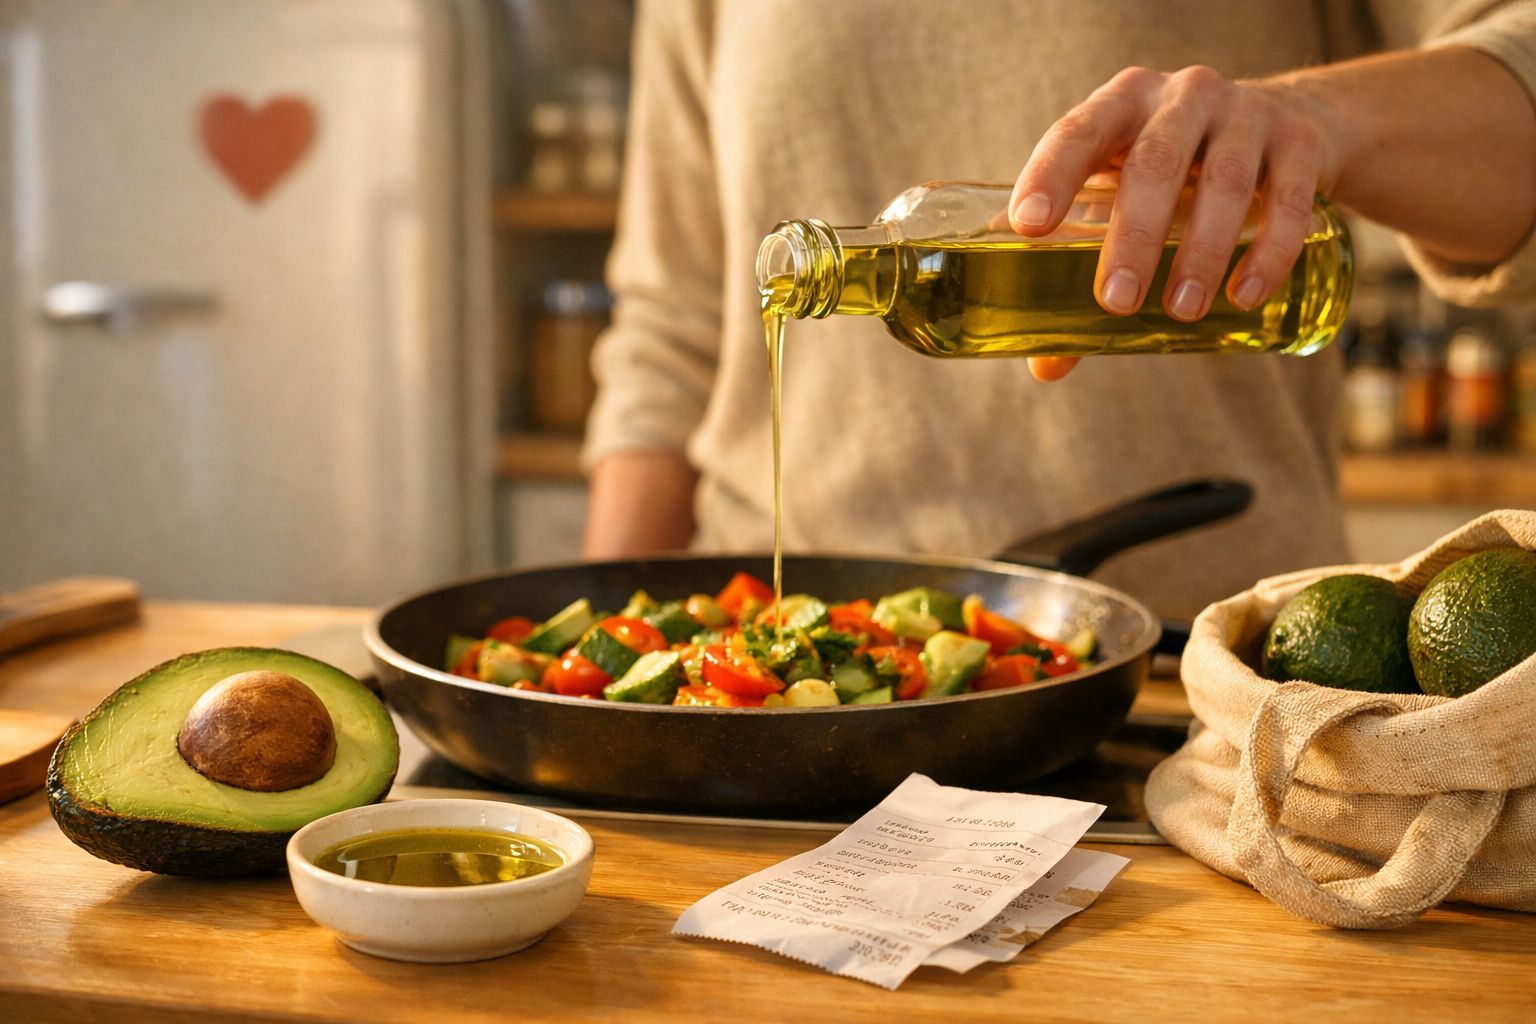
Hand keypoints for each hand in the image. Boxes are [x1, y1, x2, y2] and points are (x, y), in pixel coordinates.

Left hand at [1011, 65, 1340, 381]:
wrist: (1288, 125)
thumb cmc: (1177, 171)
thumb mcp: (1125, 193)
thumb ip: (1078, 268)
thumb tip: (1046, 366)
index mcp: (1120, 105)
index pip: (1077, 133)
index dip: (1050, 175)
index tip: (1028, 226)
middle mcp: (1182, 98)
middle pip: (1155, 163)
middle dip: (1133, 235)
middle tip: (1116, 302)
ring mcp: (1246, 113)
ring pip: (1225, 181)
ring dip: (1202, 252)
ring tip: (1181, 312)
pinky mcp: (1301, 141)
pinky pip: (1289, 198)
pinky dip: (1269, 250)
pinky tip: (1246, 295)